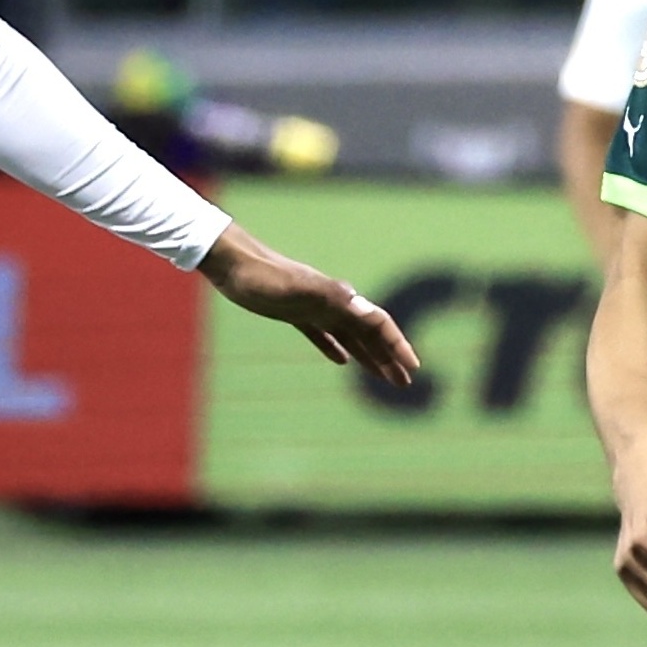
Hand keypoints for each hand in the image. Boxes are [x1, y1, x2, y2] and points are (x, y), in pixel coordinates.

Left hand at [199, 223, 418, 385]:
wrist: (233, 263)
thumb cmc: (262, 277)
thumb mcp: (296, 290)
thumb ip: (329, 296)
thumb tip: (361, 305)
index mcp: (338, 299)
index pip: (378, 324)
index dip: (398, 346)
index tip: (414, 368)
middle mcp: (332, 302)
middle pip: (369, 334)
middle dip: (390, 358)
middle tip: (405, 383)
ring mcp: (314, 307)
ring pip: (350, 336)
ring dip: (369, 356)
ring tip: (384, 378)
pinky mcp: (294, 312)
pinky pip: (323, 335)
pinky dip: (336, 348)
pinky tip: (342, 361)